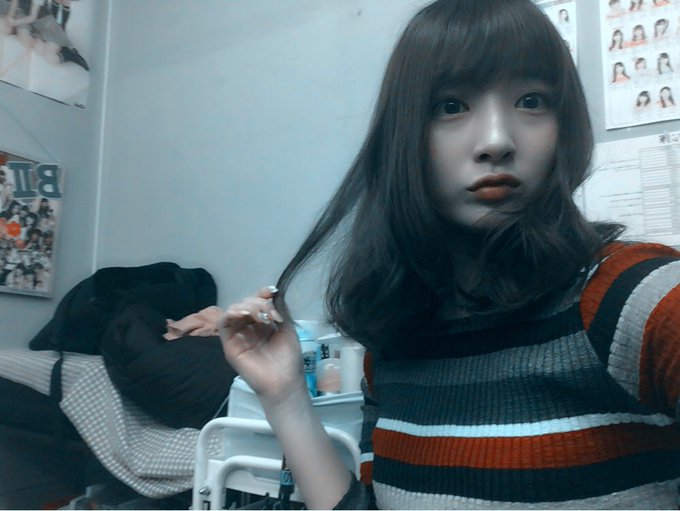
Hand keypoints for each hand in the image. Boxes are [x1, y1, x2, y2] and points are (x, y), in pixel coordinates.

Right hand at [218, 286, 304, 400]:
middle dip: (259, 302)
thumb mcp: (288, 329)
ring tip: (260, 316)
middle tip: (271, 315)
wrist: (285, 382)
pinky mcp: (229, 345)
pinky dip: (231, 313)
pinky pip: (223, 323)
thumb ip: (279, 310)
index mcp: (263, 324)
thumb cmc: (288, 360)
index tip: (272, 292)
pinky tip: (244, 314)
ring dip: (247, 306)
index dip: (262, 294)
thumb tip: (273, 292)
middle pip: (246, 303)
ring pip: (233, 310)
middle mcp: (249, 328)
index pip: (257, 302)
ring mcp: (239, 336)